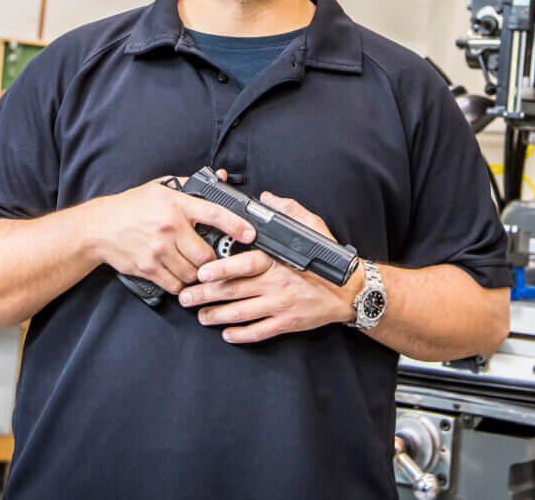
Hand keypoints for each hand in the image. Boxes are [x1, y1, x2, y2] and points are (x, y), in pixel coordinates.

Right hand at [92, 171, 254, 295]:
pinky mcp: (148, 268)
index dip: (236, 225)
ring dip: (197, 273)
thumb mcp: (161, 188)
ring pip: (192, 272)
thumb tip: (221, 178)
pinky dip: (180, 283)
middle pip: (206, 254)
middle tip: (210, 257)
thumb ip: (191, 185)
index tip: (250, 234)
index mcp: (176, 204)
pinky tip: (178, 274)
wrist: (98, 227)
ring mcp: (158, 250)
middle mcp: (169, 227)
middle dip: (211, 259)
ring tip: (193, 266)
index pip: (214, 213)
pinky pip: (175, 284)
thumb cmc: (132, 206)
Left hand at [178, 192, 357, 343]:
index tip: (200, 273)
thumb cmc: (328, 259)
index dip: (219, 270)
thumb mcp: (312, 227)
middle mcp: (275, 284)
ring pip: (240, 314)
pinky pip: (257, 332)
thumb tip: (266, 199)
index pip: (243, 265)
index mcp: (277, 261)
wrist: (348, 292)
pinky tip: (227, 333)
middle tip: (186, 297)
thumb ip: (287, 211)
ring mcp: (279, 306)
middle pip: (232, 291)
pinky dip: (239, 335)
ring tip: (201, 316)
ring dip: (216, 316)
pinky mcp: (286, 323)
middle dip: (204, 295)